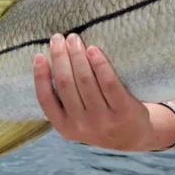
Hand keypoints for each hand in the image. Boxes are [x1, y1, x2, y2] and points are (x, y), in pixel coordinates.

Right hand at [33, 33, 153, 150]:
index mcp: (65, 127)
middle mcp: (82, 125)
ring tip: (74, 40)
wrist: (135, 136)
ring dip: (77, 56)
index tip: (39, 55)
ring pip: (85, 81)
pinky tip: (93, 50)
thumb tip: (50, 62)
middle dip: (60, 57)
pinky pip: (108, 83)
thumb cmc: (101, 120)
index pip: (46, 99)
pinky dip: (99, 64)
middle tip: (58, 38)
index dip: (40, 76)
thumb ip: (64, 102)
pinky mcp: (123, 111)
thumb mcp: (78, 121)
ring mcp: (103, 119)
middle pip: (66, 84)